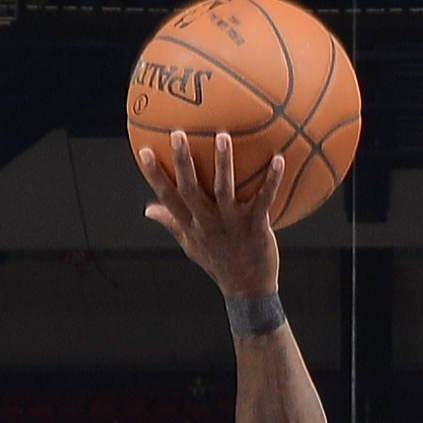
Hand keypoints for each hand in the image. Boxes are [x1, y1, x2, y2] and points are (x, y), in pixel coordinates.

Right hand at [135, 121, 283, 301]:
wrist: (248, 289)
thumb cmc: (219, 262)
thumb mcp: (190, 244)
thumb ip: (172, 223)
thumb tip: (148, 209)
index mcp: (192, 225)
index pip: (168, 197)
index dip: (155, 175)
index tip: (144, 150)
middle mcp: (208, 223)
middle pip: (190, 189)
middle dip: (182, 162)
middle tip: (177, 134)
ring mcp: (232, 224)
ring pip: (224, 190)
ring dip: (223, 163)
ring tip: (223, 137)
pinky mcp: (256, 227)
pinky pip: (264, 200)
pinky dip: (272, 180)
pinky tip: (278, 158)